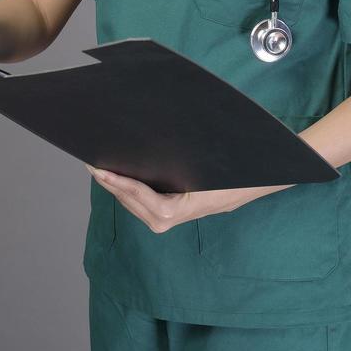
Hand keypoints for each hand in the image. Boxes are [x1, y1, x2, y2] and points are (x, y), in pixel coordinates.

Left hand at [84, 164, 261, 233]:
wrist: (260, 180)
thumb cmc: (239, 171)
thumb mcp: (215, 164)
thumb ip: (191, 156)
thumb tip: (166, 134)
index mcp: (186, 208)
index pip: (148, 201)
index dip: (123, 186)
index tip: (102, 171)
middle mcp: (176, 216)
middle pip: (133, 203)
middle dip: (111, 184)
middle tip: (90, 162)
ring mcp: (173, 216)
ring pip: (135, 205)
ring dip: (116, 188)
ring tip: (97, 167)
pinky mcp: (172, 211)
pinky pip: (143, 204)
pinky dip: (127, 191)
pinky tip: (116, 175)